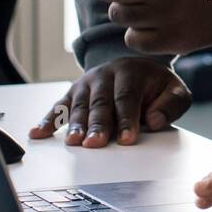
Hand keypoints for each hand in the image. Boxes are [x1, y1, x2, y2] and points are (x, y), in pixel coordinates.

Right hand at [28, 57, 191, 147]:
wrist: (137, 67)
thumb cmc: (156, 86)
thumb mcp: (174, 91)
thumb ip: (171, 105)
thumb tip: (155, 120)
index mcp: (132, 72)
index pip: (128, 98)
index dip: (127, 119)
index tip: (127, 140)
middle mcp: (106, 75)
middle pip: (100, 102)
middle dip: (98, 124)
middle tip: (95, 144)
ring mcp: (87, 83)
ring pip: (79, 105)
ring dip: (75, 125)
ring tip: (73, 143)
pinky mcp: (73, 92)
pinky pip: (59, 106)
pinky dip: (48, 120)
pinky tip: (38, 134)